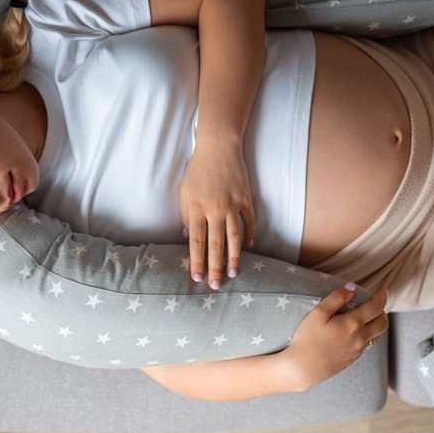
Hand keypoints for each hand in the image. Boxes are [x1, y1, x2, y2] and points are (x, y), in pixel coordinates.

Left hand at [179, 140, 255, 289]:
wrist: (218, 147)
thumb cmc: (197, 170)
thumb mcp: (184, 192)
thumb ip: (186, 215)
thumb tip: (190, 238)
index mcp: (197, 208)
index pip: (196, 241)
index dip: (196, 261)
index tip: (196, 277)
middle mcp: (215, 209)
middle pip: (215, 244)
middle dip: (215, 267)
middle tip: (215, 285)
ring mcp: (232, 204)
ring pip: (234, 237)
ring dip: (234, 258)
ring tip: (234, 274)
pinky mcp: (246, 199)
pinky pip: (249, 221)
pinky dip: (249, 234)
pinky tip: (247, 247)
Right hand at [281, 284, 388, 390]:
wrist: (303, 368)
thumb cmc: (307, 338)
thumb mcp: (318, 313)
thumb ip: (336, 298)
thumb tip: (352, 287)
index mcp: (352, 324)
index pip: (376, 307)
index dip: (381, 297)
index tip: (383, 291)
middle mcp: (359, 338)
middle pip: (383, 324)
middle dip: (383, 312)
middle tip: (376, 305)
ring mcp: (357, 350)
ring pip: (376, 336)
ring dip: (376, 324)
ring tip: (367, 318)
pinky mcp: (352, 359)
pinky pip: (366, 345)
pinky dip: (367, 336)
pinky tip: (354, 333)